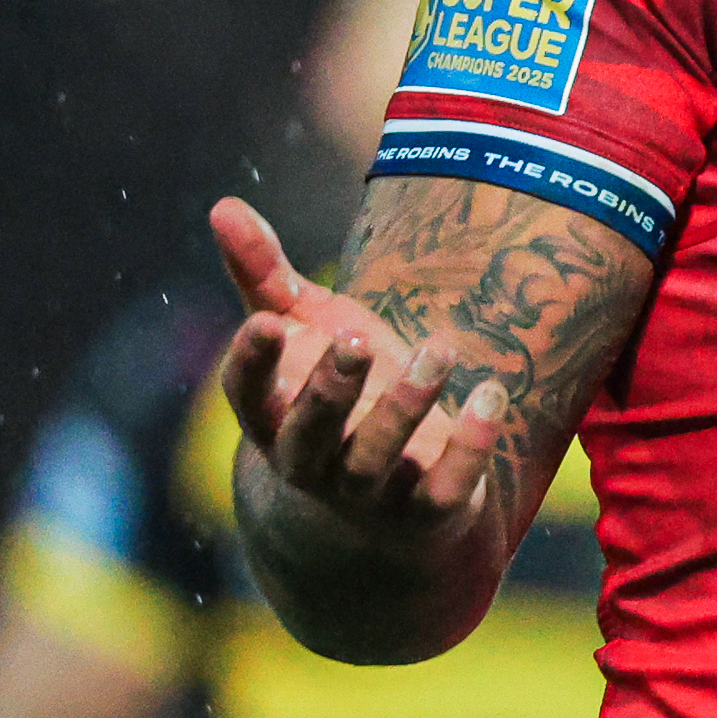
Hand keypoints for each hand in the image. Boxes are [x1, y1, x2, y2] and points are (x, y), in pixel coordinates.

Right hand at [209, 196, 515, 544]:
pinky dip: (471, 445)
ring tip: (438, 349)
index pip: (247, 398)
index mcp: (273, 420)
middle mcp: (313, 464)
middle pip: (311, 434)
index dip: (251, 363)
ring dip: (408, 406)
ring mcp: (370, 495)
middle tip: (358, 340)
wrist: (380, 510)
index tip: (265, 321)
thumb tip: (223, 205)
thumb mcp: (304, 334)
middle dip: (332, 391)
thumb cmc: (335, 396)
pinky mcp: (428, 512)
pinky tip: (493, 392)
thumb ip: (265, 276)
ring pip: (379, 457)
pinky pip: (447, 486)